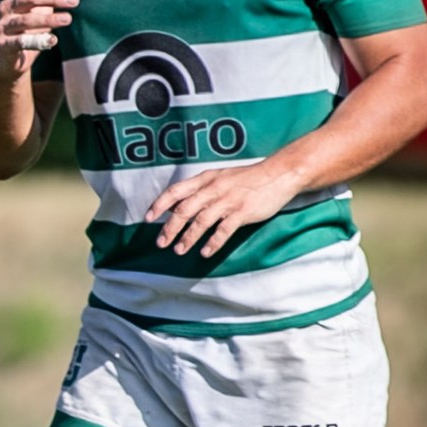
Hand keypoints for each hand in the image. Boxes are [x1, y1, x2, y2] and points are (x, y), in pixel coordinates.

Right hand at [0, 0, 77, 75]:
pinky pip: (21, 42)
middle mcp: (4, 8)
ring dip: (50, 19)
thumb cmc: (27, 29)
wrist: (10, 60)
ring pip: (27, 19)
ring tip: (68, 19)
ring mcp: (2, 26)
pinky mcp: (3, 45)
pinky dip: (38, 41)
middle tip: (74, 1)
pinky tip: (54, 40)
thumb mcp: (39, 6)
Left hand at [145, 160, 300, 257]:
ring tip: (179, 250)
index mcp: (205, 179)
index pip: (175, 191)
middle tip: (161, 243)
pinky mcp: (243, 212)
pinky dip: (213, 242)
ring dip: (188, 238)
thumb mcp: (218, 178)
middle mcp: (213, 189)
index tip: (148, 218)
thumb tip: (172, 206)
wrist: (279, 174)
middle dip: (170, 228)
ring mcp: (228, 201)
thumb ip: (196, 191)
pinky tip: (205, 252)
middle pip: (184, 210)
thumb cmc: (246, 178)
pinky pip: (224, 230)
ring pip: (201, 221)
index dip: (159, 205)